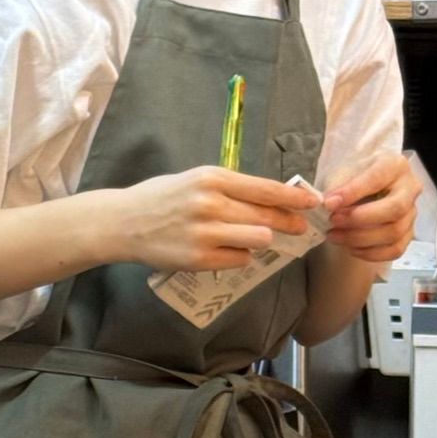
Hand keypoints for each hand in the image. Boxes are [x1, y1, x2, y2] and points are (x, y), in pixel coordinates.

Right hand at [111, 167, 321, 273]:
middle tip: (301, 227)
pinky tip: (229, 251)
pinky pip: (239, 259)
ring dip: (262, 239)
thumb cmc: (162, 198)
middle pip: (267, 215)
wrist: (124, 222)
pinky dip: (240, 256)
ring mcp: (205, 232)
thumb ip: (230, 188)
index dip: (293, 197)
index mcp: (212, 178)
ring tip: (256, 238)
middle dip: (289, 221)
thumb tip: (271, 199)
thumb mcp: (196, 180)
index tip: (312, 201)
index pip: (265, 188)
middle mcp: (210, 203)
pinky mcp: (198, 258)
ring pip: (257, 238)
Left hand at [324, 152, 420, 266]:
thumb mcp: (344, 170)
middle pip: (395, 209)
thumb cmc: (354, 176)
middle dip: (360, 219)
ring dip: (360, 238)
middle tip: (333, 221)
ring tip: (335, 236)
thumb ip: (338, 185)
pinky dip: (371, 253)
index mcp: (395, 166)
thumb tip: (330, 204)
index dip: (353, 192)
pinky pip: (395, 249)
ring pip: (394, 232)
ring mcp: (412, 212)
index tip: (329, 203)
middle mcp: (409, 188)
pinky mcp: (408, 233)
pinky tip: (351, 248)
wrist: (364, 189)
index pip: (378, 178)